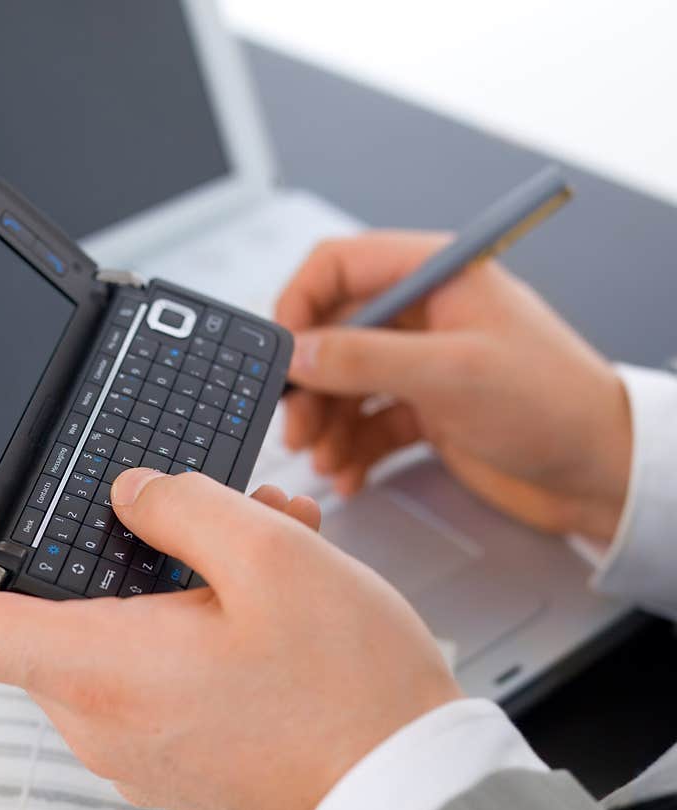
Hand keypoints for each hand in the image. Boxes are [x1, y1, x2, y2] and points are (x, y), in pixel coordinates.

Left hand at [0, 469, 458, 809]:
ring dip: (170, 572)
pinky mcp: (171, 744)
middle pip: (55, 604)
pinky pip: (148, 660)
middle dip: (112, 538)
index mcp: (105, 668)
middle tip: (199, 504)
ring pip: (113, 625)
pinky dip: (185, 613)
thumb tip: (133, 492)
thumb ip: (182, 503)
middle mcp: (103, 717)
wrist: (406, 781)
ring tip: (258, 541)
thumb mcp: (272, 555)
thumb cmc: (352, 691)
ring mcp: (136, 740)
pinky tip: (258, 592)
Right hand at [277, 231, 630, 541]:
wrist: (599, 472)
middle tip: (296, 424)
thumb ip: (365, 357)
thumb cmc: (554, 403)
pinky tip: (350, 474)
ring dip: (326, 423)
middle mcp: (423, 316)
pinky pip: (369, 422)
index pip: (340, 265)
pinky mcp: (426, 409)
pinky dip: (352, 449)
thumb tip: (299, 349)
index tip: (280, 353)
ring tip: (323, 459)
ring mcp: (423, 364)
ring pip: (346, 383)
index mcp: (435, 276)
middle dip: (310, 383)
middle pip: (335, 333)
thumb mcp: (451, 373)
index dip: (299, 304)